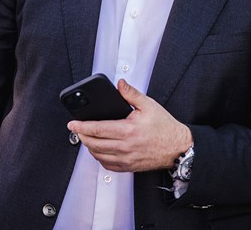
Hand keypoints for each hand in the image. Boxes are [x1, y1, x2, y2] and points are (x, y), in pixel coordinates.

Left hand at [67, 79, 192, 171]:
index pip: (98, 129)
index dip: (82, 126)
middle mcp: (125, 146)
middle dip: (82, 136)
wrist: (178, 147)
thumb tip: (120, 84)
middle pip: (94, 144)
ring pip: (98, 155)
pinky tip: (100, 150)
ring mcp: (126, 159)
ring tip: (88, 138)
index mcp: (128, 130)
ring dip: (89, 147)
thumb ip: (131, 94)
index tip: (73, 124)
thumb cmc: (165, 128)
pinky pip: (107, 165)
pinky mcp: (128, 166)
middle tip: (78, 130)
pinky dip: (99, 158)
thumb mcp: (149, 105)